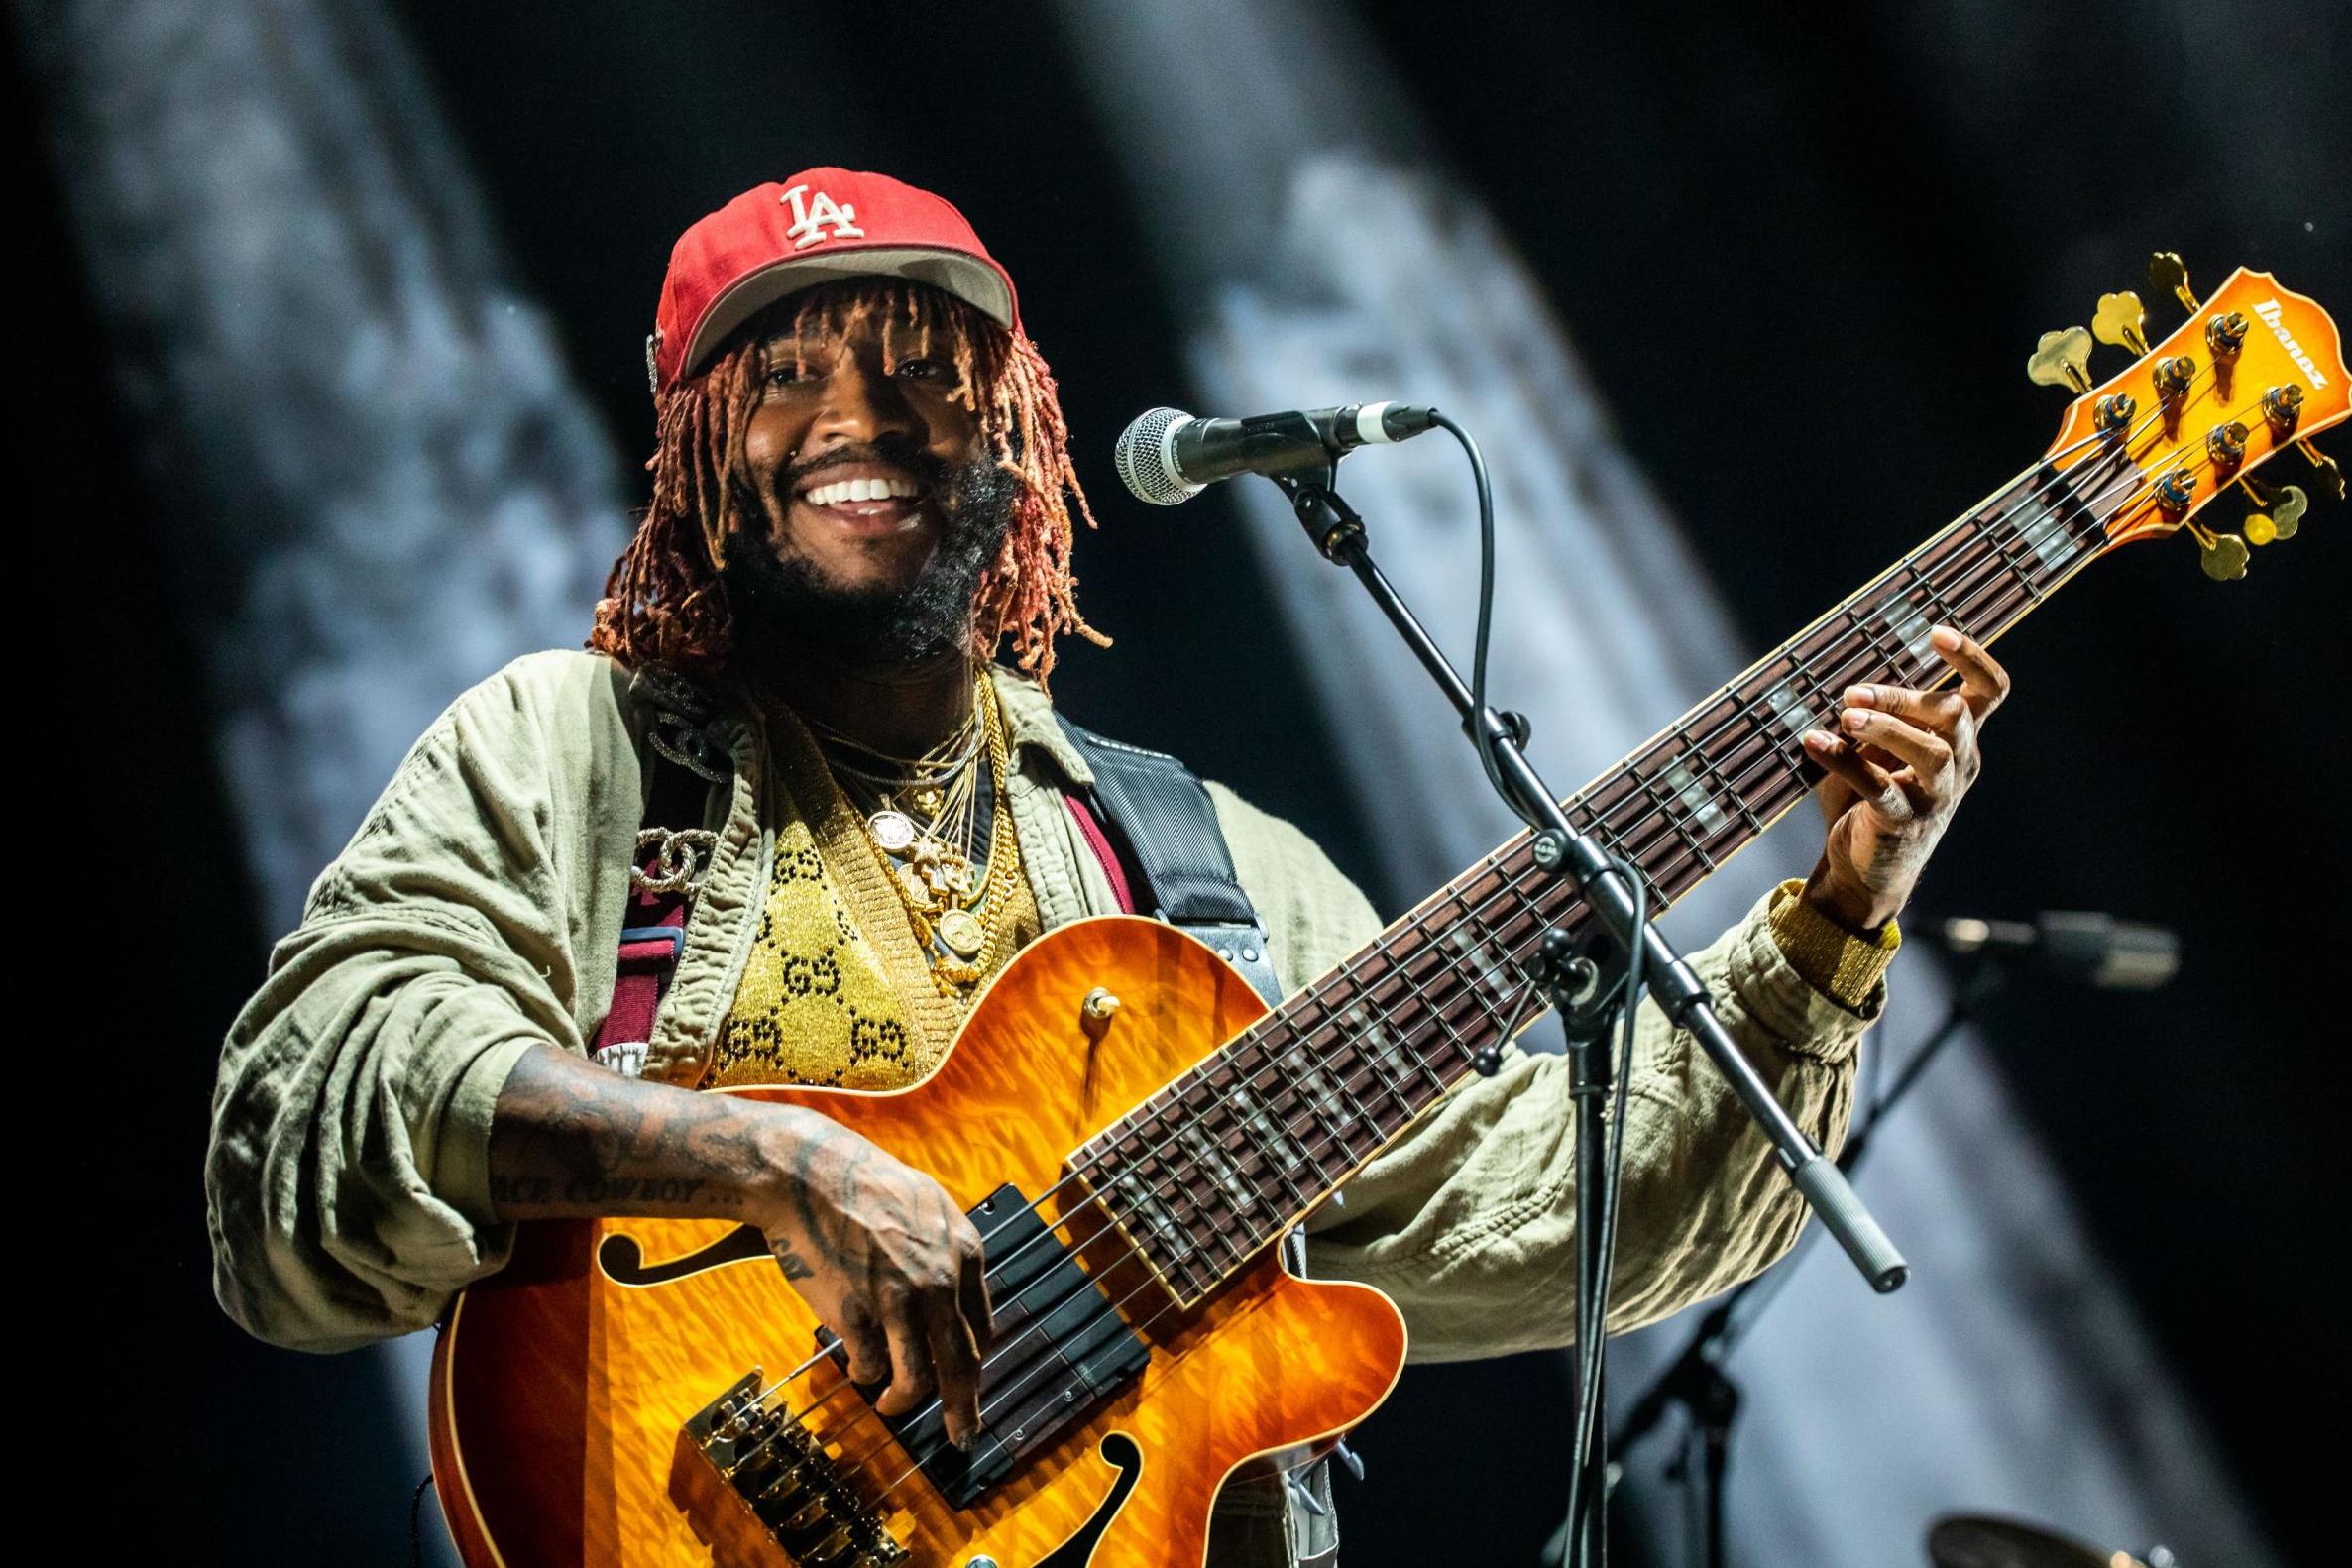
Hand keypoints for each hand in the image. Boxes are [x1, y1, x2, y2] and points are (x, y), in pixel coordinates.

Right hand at [752, 1111, 993, 1447]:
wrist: (810, 1176)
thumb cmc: (865, 1189)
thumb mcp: (929, 1208)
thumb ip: (949, 1253)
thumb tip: (956, 1297)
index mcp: (965, 1254)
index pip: (983, 1329)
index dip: (975, 1364)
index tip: (970, 1386)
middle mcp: (940, 1282)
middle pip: (962, 1364)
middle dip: (964, 1409)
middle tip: (963, 1436)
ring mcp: (899, 1302)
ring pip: (918, 1379)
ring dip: (905, 1401)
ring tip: (891, 1405)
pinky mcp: (857, 1315)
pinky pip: (871, 1366)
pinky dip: (865, 1373)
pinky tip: (858, 1366)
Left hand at [1797, 625, 2009, 931]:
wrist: (1863, 871)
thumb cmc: (1870, 798)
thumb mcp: (1878, 750)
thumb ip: (1876, 714)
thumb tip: (1844, 674)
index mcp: (1960, 741)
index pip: (1989, 693)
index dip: (1973, 659)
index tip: (1937, 633)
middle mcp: (1957, 766)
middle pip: (1953, 715)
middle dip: (1903, 697)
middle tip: (1852, 692)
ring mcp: (1934, 798)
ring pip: (1930, 752)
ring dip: (1886, 728)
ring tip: (1845, 716)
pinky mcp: (1901, 824)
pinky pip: (1879, 788)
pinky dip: (1845, 761)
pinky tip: (1814, 743)